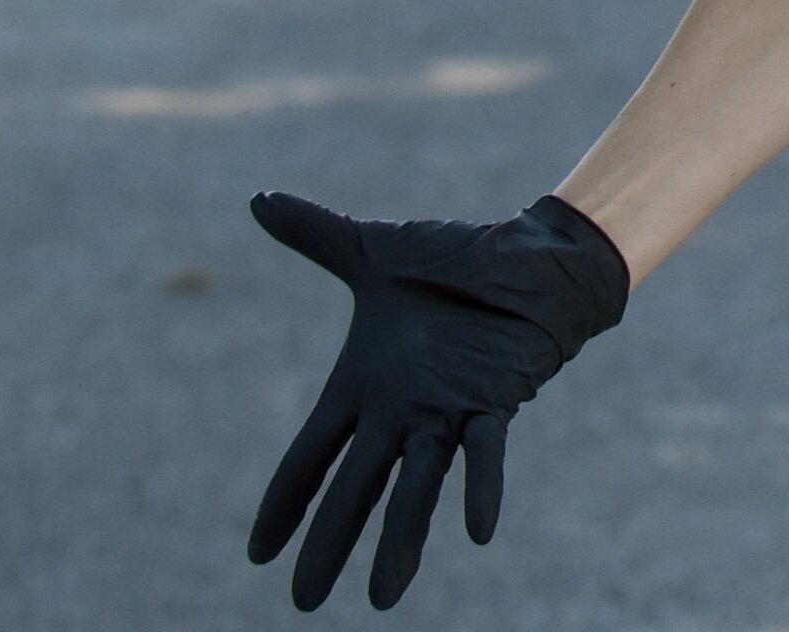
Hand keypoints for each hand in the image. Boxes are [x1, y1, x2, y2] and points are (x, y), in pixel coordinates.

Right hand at [246, 193, 630, 610]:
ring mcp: (448, 411)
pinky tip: (477, 533)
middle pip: (355, 488)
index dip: (285, 502)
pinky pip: (485, 452)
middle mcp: (402, 411)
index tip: (256, 554)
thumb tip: (259, 198)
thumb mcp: (372, 249)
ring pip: (416, 489)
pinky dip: (482, 489)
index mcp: (364, 384)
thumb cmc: (455, 258)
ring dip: (401, 541)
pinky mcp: (496, 400)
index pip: (311, 455)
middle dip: (330, 545)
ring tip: (383, 600)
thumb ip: (316, 234)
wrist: (531, 252)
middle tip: (305, 605)